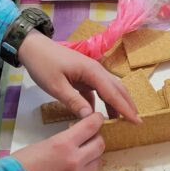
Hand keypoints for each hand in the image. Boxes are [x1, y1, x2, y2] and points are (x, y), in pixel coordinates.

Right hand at [12, 112, 104, 170]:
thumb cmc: (19, 165)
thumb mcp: (42, 145)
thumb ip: (62, 142)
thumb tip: (73, 141)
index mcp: (64, 144)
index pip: (91, 126)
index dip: (97, 119)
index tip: (98, 118)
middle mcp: (75, 160)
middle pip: (100, 145)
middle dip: (97, 138)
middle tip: (90, 137)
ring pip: (97, 163)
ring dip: (93, 156)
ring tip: (83, 155)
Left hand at [18, 30, 140, 122]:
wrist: (33, 48)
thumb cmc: (43, 64)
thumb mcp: (55, 86)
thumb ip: (73, 101)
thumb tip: (90, 118)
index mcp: (92, 71)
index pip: (113, 93)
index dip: (125, 108)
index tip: (137, 121)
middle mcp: (96, 71)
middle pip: (117, 89)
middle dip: (128, 105)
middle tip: (137, 122)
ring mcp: (90, 73)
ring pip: (109, 90)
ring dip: (117, 104)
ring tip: (123, 121)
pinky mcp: (83, 77)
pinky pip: (98, 91)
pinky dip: (102, 103)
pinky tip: (101, 116)